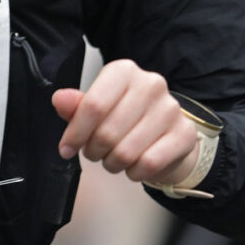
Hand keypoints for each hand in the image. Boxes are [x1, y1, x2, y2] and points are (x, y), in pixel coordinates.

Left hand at [52, 58, 201, 185]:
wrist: (165, 135)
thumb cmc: (125, 120)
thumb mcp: (97, 109)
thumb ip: (76, 106)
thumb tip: (60, 99)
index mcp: (124, 72)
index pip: (93, 105)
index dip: (75, 133)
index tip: (66, 149)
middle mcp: (151, 84)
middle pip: (107, 132)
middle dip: (94, 151)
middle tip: (95, 153)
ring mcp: (171, 109)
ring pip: (126, 151)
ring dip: (113, 163)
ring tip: (114, 159)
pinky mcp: (184, 133)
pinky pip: (149, 163)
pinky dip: (134, 172)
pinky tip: (133, 166)